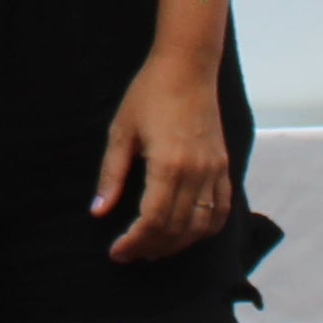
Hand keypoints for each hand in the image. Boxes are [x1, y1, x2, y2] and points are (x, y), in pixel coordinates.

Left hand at [94, 43, 236, 261]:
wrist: (187, 67)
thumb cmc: (149, 94)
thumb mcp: (121, 132)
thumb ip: (111, 175)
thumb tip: (98, 212)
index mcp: (168, 165)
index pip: (152, 221)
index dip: (133, 242)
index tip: (116, 252)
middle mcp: (196, 173)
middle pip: (176, 229)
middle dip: (150, 248)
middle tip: (129, 254)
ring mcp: (214, 171)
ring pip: (200, 226)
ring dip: (177, 245)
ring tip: (153, 249)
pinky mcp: (224, 166)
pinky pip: (221, 210)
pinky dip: (205, 229)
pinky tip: (187, 234)